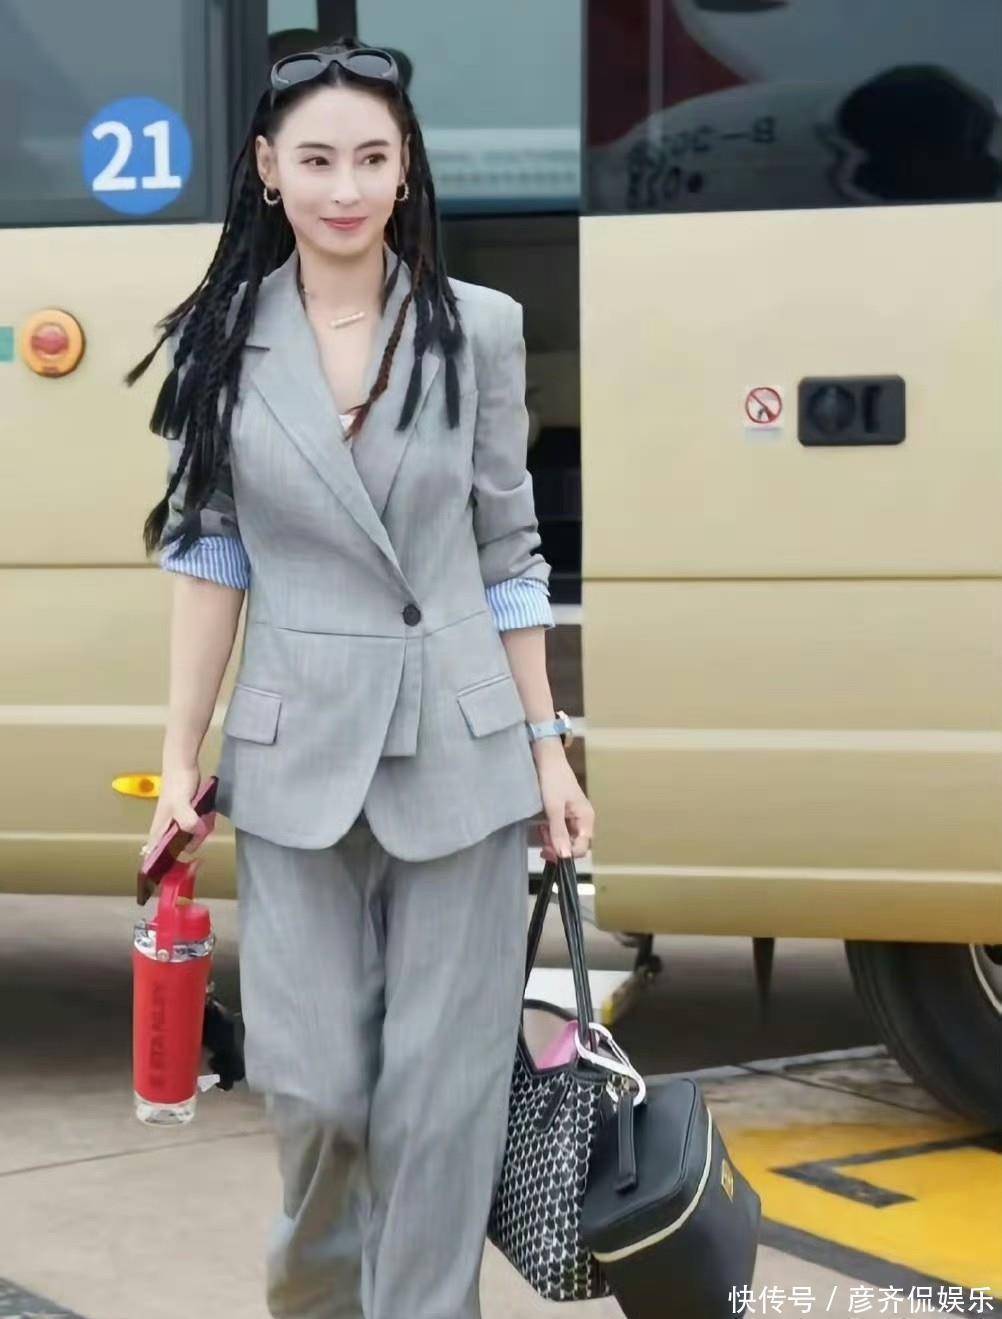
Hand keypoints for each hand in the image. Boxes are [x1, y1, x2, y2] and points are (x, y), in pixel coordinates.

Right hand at [142, 764, 205, 858]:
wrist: (182, 764)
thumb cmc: (178, 784)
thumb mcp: (182, 803)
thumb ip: (187, 818)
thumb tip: (195, 833)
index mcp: (159, 829)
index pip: (155, 855)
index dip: (162, 867)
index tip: (175, 873)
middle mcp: (165, 829)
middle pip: (175, 849)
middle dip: (190, 847)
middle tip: (201, 834)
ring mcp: (175, 822)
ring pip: (185, 839)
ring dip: (197, 836)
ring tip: (205, 823)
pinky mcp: (186, 816)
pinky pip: (193, 829)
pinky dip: (201, 828)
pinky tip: (207, 820)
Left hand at [533, 742, 593, 862]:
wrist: (546, 759)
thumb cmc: (553, 779)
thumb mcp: (553, 808)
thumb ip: (559, 832)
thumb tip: (565, 856)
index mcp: (586, 817)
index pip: (582, 846)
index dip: (567, 853)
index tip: (549, 851)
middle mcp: (582, 820)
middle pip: (573, 845)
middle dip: (558, 846)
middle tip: (542, 840)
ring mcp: (573, 817)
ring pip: (565, 839)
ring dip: (552, 840)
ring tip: (541, 829)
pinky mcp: (563, 815)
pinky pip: (559, 831)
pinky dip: (550, 832)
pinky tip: (542, 826)